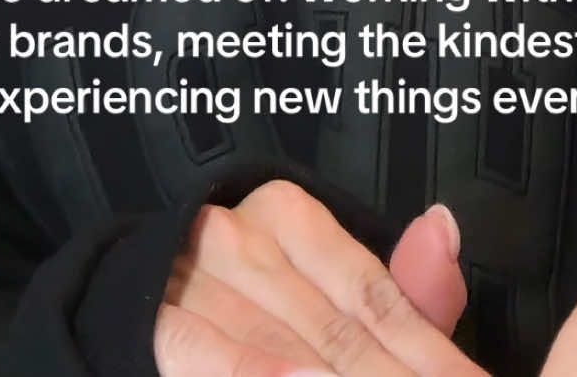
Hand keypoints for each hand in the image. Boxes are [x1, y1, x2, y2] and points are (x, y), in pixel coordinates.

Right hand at [155, 178, 477, 375]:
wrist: (132, 317)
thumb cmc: (249, 320)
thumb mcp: (324, 301)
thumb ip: (397, 293)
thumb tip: (444, 227)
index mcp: (288, 217)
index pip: (376, 296)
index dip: (429, 353)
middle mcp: (241, 236)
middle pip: (339, 331)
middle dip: (392, 375)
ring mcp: (194, 278)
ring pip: (286, 346)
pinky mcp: (158, 324)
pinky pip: (208, 349)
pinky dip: (254, 369)